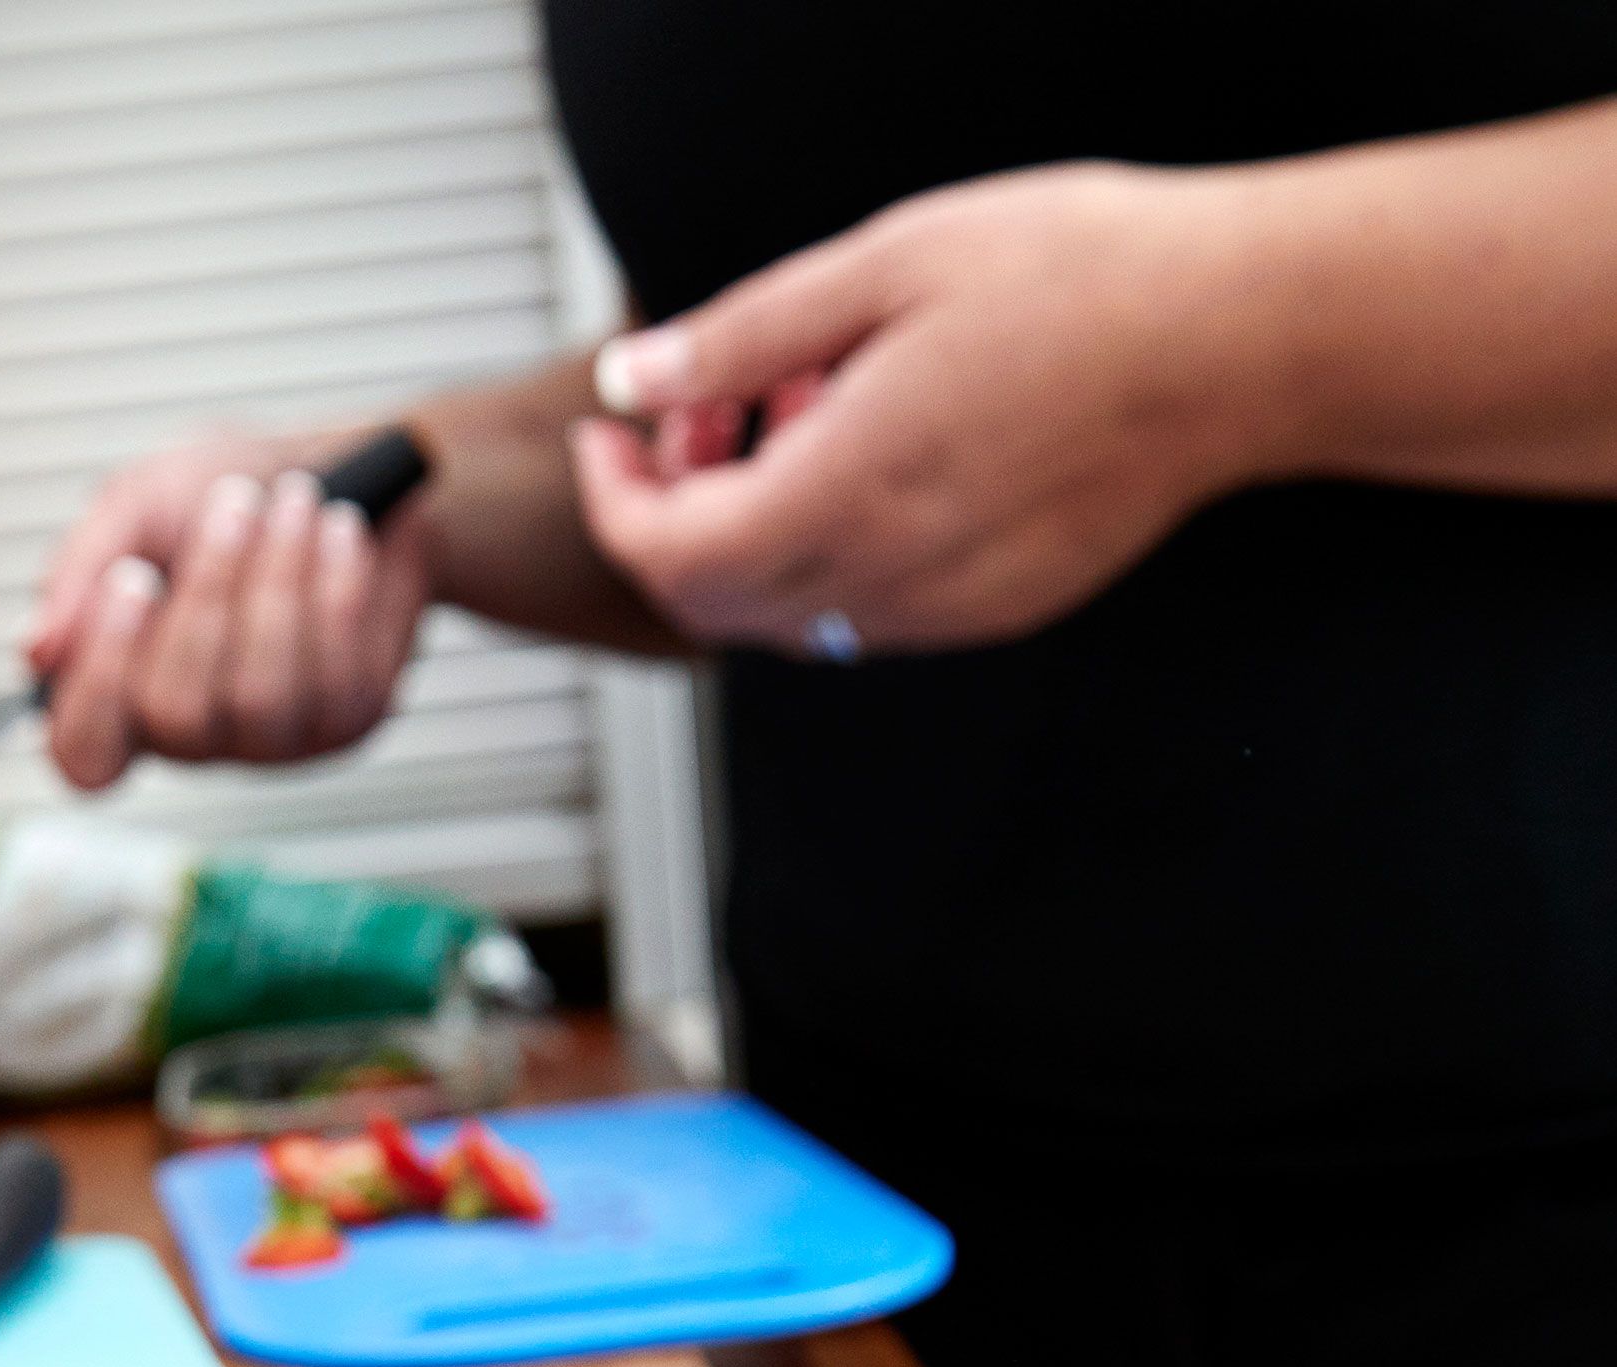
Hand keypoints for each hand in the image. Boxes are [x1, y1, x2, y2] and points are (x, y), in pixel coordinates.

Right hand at [29, 430, 431, 789]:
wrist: (353, 468)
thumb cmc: (229, 491)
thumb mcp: (139, 502)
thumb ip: (80, 567)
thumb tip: (38, 653)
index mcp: (125, 695)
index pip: (86, 756)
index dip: (97, 686)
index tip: (128, 579)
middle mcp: (196, 737)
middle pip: (175, 714)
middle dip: (208, 592)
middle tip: (234, 500)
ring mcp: (276, 741)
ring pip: (259, 695)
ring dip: (277, 579)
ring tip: (294, 500)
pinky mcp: (349, 721)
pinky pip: (334, 672)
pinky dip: (335, 585)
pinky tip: (339, 530)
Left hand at [571, 162, 1282, 656]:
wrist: (1235, 341)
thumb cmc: (1076, 278)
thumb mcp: (882, 267)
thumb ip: (741, 338)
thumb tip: (633, 381)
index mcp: (844, 494)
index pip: (668, 557)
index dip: (615, 503)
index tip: (613, 436)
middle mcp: (886, 580)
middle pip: (715, 606)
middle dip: (675, 517)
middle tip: (704, 411)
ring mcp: (944, 612)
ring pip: (788, 618)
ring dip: (755, 533)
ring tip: (805, 407)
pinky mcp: (995, 612)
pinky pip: (866, 614)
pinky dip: (830, 549)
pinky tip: (878, 448)